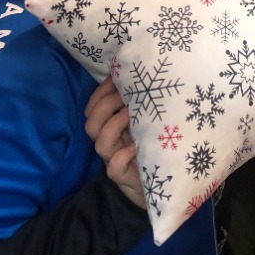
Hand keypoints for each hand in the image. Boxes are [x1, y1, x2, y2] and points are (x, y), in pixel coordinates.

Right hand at [85, 77, 144, 208]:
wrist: (163, 181)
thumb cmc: (155, 145)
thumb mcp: (147, 120)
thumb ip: (141, 102)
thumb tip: (143, 73)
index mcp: (111, 126)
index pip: (93, 107)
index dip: (101, 91)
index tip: (117, 76)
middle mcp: (109, 142)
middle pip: (91, 124)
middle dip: (106, 105)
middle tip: (127, 95)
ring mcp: (114, 160)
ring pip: (100, 144)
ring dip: (114, 125)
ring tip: (132, 113)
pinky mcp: (124, 177)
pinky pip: (114, 167)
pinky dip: (122, 155)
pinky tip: (135, 147)